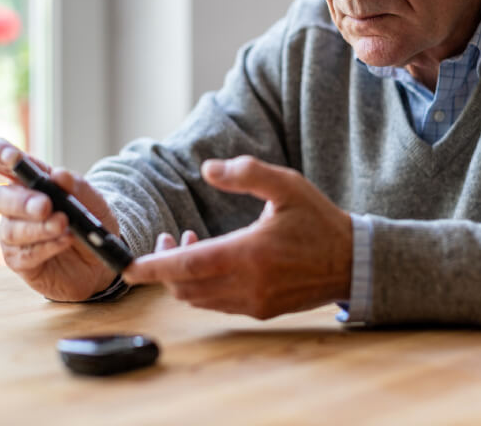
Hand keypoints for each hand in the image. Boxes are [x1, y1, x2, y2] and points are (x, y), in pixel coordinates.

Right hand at [0, 138, 116, 300]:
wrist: (103, 257)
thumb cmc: (92, 221)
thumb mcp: (94, 200)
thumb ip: (77, 186)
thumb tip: (58, 174)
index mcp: (30, 181)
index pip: (1, 161)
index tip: (11, 156)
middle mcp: (16, 206)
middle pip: (0, 198)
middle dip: (22, 201)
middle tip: (45, 205)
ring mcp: (15, 234)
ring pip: (11, 230)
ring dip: (38, 227)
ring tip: (63, 225)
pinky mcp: (20, 261)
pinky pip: (23, 255)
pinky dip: (46, 247)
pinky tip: (64, 241)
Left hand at [123, 156, 352, 319]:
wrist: (352, 261)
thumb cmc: (318, 220)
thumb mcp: (287, 185)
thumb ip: (246, 174)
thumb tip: (209, 169)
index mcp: (250, 253)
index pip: (188, 266)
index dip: (153, 267)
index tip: (128, 267)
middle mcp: (248, 284)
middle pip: (185, 287)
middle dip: (166, 267)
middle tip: (171, 238)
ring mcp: (254, 301)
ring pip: (199, 299)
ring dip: (185, 277)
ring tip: (192, 246)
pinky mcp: (261, 310)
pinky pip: (218, 304)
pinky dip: (204, 287)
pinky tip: (215, 263)